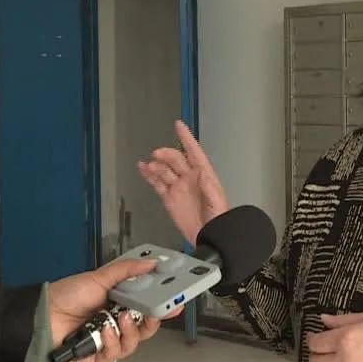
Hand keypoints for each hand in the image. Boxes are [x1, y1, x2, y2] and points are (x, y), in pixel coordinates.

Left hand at [48, 259, 181, 361]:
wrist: (42, 316)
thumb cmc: (69, 295)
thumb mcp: (101, 277)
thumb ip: (128, 269)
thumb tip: (153, 262)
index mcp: (123, 303)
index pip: (150, 306)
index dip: (165, 305)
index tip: (177, 301)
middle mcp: (118, 323)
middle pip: (147, 327)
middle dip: (154, 320)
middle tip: (156, 312)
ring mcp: (110, 340)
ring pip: (134, 342)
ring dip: (130, 330)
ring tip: (121, 319)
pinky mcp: (99, 357)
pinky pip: (115, 353)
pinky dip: (112, 341)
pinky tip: (103, 331)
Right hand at [138, 120, 229, 244]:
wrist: (210, 236)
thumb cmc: (218, 219)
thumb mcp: (216, 201)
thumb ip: (209, 187)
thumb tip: (201, 174)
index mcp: (203, 175)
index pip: (194, 151)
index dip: (186, 138)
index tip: (178, 125)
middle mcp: (190, 179)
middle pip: (176, 159)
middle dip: (167, 154)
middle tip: (157, 154)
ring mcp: (179, 188)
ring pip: (165, 170)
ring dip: (157, 165)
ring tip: (150, 165)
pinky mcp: (170, 199)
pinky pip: (158, 183)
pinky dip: (149, 176)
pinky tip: (143, 168)